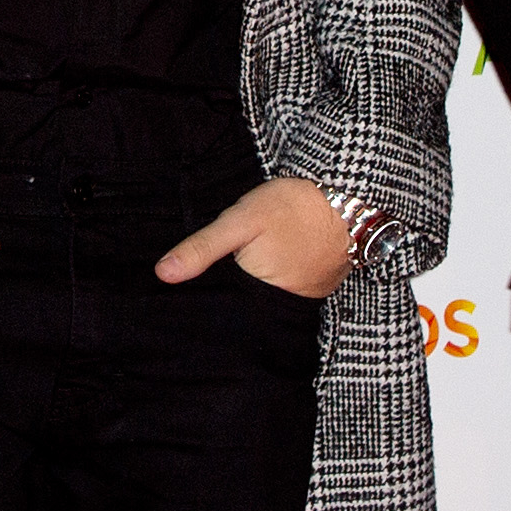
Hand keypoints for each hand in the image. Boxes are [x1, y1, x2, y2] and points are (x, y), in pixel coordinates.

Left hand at [156, 177, 351, 299]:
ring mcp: (302, 301)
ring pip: (262, 304)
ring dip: (250, 293)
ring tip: (241, 271)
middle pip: (241, 310)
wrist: (348, 198)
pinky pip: (285, 295)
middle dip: (226, 298)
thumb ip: (202, 248)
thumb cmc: (292, 208)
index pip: (220, 312)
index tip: (191, 289)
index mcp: (256, 295)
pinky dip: (273, 285)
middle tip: (218, 272)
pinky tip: (267, 267)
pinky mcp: (316, 290)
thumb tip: (163, 274)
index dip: (204, 301)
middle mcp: (280, 308)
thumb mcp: (240, 220)